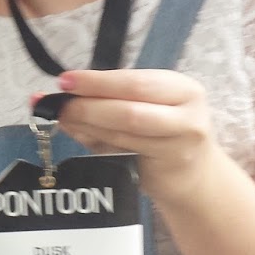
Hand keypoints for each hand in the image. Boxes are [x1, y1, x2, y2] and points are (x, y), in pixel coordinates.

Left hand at [52, 69, 222, 208]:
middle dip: (88, 106)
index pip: (135, 82)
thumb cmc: (166, 131)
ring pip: (124, 134)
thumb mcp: (149, 106)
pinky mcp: (167, 169)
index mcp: (182, 89)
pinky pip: (123, 153)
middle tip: (59, 105)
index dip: (97, 82)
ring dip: (87, 126)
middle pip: (129, 110)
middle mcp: (188, 115)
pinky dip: (97, 143)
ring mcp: (180, 145)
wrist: (194, 174)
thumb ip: (111, 97)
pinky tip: (80, 136)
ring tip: (63, 118)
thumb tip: (61, 92)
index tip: (66, 80)